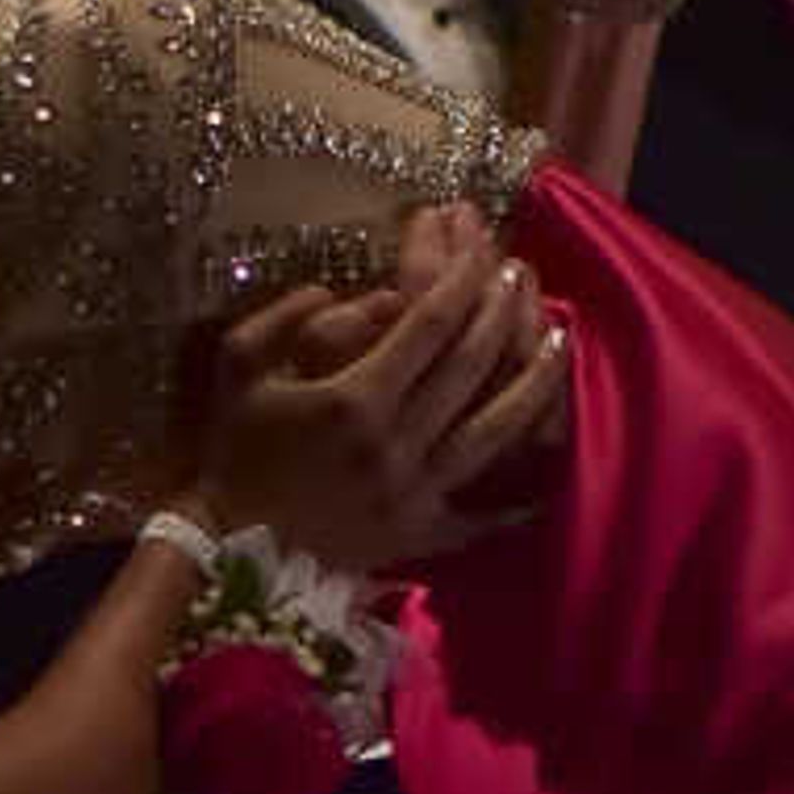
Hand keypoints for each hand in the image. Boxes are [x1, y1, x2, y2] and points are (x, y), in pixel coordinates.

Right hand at [194, 206, 565, 565]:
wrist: (229, 546)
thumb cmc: (234, 449)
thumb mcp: (238, 366)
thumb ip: (287, 316)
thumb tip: (348, 293)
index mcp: (353, 399)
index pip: (429, 323)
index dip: (463, 278)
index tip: (485, 247)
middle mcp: (396, 443)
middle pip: (470, 365)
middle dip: (502, 311)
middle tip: (522, 274)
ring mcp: (417, 492)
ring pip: (494, 428)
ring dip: (535, 381)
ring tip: (564, 341)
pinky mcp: (423, 533)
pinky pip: (484, 510)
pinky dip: (519, 490)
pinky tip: (552, 459)